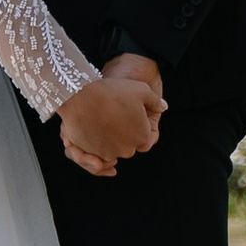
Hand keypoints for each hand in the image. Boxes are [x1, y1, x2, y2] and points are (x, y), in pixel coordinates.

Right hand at [59, 63, 162, 177]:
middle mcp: (129, 149)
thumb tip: (163, 107)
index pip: (142, 134)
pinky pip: (98, 156)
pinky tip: (95, 131)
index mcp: (143, 136)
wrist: (83, 93)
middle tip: (114, 113)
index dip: (135, 121)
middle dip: (122, 131)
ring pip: (112, 149)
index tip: (126, 109)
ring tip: (102, 120)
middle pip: (127, 143)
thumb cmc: (114, 90)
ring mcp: (110, 154)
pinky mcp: (92, 155)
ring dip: (108, 138)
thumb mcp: (142, 90)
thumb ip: (156, 101)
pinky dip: (97, 147)